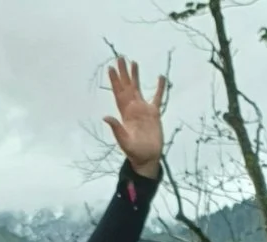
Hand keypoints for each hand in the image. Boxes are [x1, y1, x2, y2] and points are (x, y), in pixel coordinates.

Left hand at [103, 55, 166, 178]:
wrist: (147, 158)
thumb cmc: (135, 152)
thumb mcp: (124, 141)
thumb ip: (116, 129)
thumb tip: (106, 117)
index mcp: (125, 113)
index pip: (118, 92)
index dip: (114, 80)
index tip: (110, 68)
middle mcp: (133, 108)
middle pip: (127, 86)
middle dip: (123, 72)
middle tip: (120, 57)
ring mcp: (143, 110)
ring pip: (138, 88)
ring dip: (135, 76)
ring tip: (134, 62)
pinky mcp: (154, 113)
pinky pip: (157, 97)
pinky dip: (159, 87)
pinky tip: (160, 77)